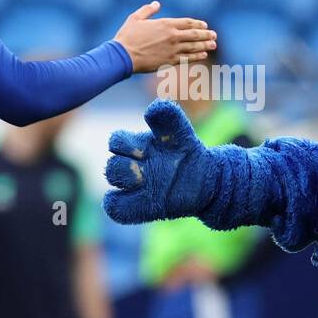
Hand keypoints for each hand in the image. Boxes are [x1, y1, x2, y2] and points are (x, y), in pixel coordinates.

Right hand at [104, 99, 215, 223]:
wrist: (206, 180)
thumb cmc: (188, 153)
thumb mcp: (181, 133)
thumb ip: (169, 117)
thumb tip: (153, 107)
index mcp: (136, 146)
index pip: (116, 142)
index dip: (125, 145)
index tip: (144, 149)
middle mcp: (131, 167)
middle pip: (111, 167)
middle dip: (126, 167)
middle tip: (145, 171)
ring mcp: (134, 189)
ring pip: (113, 185)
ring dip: (126, 184)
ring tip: (146, 182)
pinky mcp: (139, 208)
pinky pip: (115, 209)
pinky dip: (120, 206)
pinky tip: (143, 200)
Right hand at [113, 2, 215, 73]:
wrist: (123, 55)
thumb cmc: (127, 36)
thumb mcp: (135, 18)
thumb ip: (148, 10)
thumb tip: (157, 3)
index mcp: (165, 24)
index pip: (187, 22)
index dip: (198, 24)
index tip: (205, 25)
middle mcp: (172, 36)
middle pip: (194, 34)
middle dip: (206, 34)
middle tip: (214, 35)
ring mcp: (172, 49)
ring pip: (194, 46)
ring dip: (205, 45)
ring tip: (213, 44)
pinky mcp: (170, 61)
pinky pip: (187, 58)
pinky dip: (197, 56)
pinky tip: (203, 55)